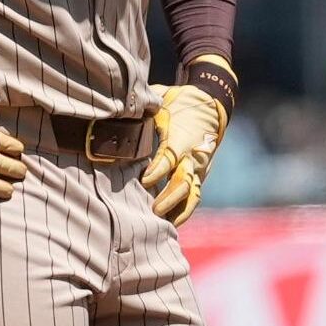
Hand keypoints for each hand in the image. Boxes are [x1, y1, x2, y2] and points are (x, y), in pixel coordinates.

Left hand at [142, 83, 226, 225]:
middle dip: (169, 197)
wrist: (208, 104)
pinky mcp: (199, 176)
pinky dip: (183, 212)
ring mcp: (199, 168)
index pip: (171, 157)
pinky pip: (193, 198)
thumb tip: (116, 109)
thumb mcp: (161, 100)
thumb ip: (143, 110)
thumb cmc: (177, 103)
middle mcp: (195, 156)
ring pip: (192, 195)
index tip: (145, 180)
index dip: (159, 170)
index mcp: (184, 137)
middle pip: (185, 182)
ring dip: (177, 210)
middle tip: (152, 209)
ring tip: (160, 224)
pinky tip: (168, 225)